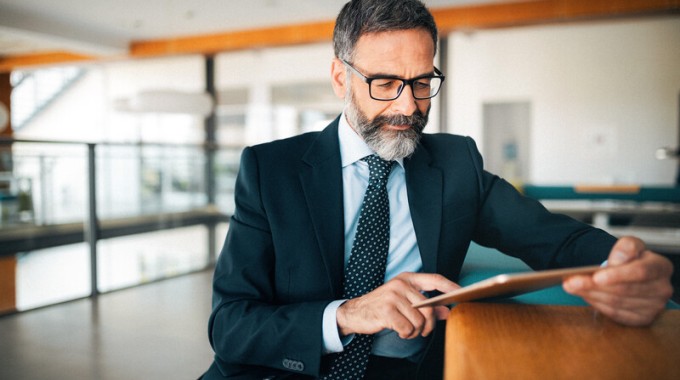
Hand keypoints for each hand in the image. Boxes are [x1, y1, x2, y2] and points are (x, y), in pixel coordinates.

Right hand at [336, 272, 458, 338]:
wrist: (356, 312)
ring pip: (419, 321)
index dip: (450, 286)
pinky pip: (408, 329)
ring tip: (407, 330)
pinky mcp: (386, 311)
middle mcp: (400, 284)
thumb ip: (427, 306)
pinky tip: (399, 331)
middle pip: (429, 308)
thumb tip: (447, 311)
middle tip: (423, 331)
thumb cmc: (383, 306)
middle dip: (429, 325)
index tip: (462, 292)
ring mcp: (392, 297)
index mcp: (407, 279)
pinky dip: (406, 335)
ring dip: (416, 332)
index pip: (435, 279)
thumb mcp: (405, 302)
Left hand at [563, 236, 673, 325]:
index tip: (595, 276)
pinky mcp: (642, 319)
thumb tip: (617, 260)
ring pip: (617, 303)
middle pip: (624, 290)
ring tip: (572, 286)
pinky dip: (597, 305)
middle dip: (594, 286)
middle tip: (570, 282)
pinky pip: (616, 314)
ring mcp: (654, 307)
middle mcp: (661, 289)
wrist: (628, 273)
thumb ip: (626, 247)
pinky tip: (585, 295)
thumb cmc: (629, 259)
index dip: (617, 275)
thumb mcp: (629, 245)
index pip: (640, 272)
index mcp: (661, 267)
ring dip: (591, 295)